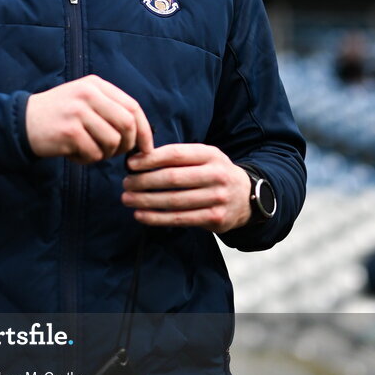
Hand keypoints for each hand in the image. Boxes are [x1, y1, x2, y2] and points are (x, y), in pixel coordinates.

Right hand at [25, 75, 153, 164]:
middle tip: (116, 154)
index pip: (133, 107)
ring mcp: (78, 112)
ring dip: (105, 155)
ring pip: (112, 142)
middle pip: (127, 124)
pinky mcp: (69, 131)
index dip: (144, 130)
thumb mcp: (84, 100)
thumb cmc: (58, 116)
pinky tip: (74, 155)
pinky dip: (87, 160)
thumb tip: (141, 134)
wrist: (21, 123)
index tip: (146, 148)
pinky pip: (94, 153)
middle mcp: (88, 94)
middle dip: (127, 145)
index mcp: (96, 85)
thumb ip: (110, 109)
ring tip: (89, 152)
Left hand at [121, 144, 251, 231]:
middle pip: (173, 178)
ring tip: (128, 199)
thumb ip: (178, 156)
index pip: (176, 155)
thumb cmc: (214, 173)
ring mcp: (217, 198)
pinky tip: (140, 215)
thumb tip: (139, 159)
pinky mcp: (215, 218)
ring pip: (174, 201)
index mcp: (210, 155)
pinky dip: (156, 218)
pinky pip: (180, 219)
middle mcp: (216, 175)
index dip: (151, 159)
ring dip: (146, 201)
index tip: (130, 164)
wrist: (247, 196)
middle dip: (144, 181)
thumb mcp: (203, 157)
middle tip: (126, 184)